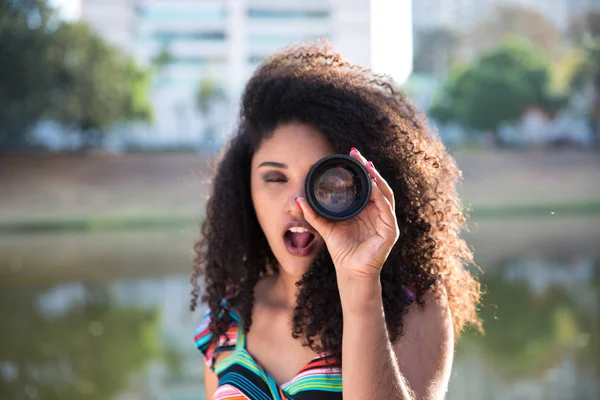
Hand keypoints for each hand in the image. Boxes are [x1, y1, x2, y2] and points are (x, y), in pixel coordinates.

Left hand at [295, 148, 398, 279]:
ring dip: (376, 178)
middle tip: (356, 154)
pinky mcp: (390, 230)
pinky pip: (387, 208)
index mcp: (366, 210)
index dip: (360, 169)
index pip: (366, 185)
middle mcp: (378, 212)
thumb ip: (313, 214)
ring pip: (384, 192)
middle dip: (368, 168)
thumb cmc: (342, 250)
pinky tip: (372, 185)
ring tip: (367, 165)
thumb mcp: (325, 228)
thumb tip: (297, 199)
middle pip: (376, 184)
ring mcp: (386, 220)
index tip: (350, 155)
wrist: (350, 272)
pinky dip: (380, 195)